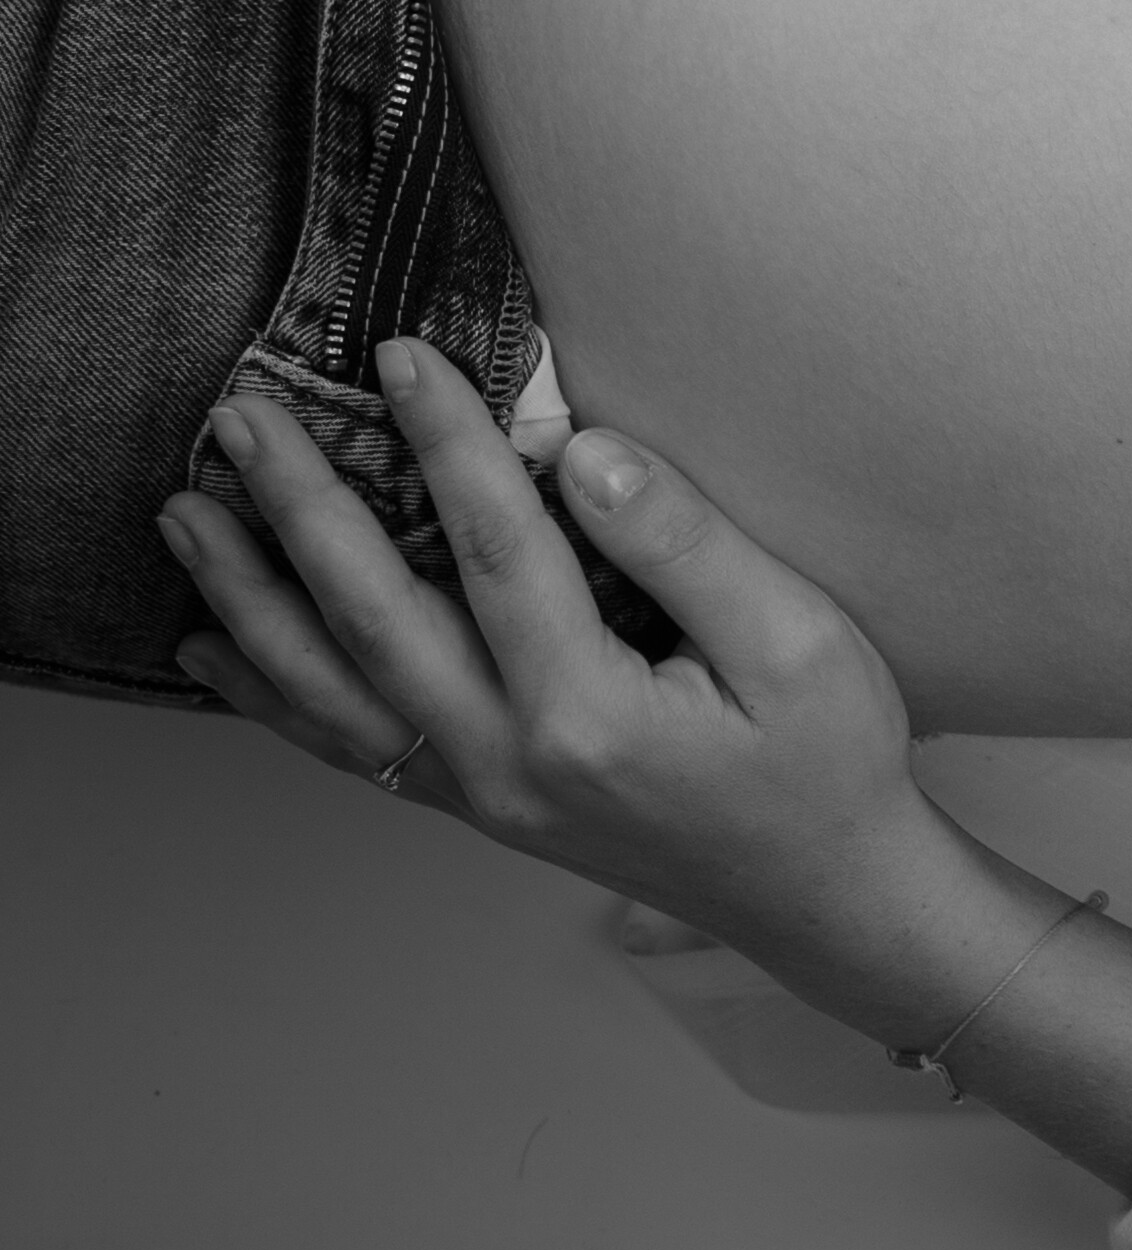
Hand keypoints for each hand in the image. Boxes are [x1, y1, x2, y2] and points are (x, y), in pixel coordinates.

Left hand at [163, 343, 945, 951]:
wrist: (822, 893)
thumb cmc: (827, 764)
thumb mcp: (799, 644)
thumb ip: (686, 547)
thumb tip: (583, 453)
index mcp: (588, 712)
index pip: (495, 547)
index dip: (446, 441)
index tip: (399, 357)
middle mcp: (506, 759)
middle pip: (372, 613)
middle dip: (299, 506)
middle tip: (242, 419)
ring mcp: (475, 791)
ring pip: (328, 685)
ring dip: (247, 594)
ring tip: (187, 513)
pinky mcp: (471, 803)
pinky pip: (342, 744)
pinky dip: (265, 695)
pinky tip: (209, 646)